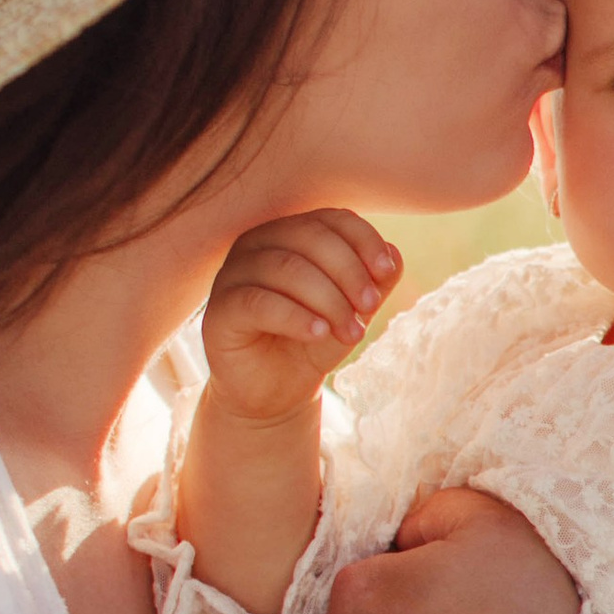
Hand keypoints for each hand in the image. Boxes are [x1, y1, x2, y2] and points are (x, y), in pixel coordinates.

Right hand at [200, 210, 399, 424]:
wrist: (274, 393)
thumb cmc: (310, 343)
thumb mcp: (350, 311)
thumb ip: (372, 283)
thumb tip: (394, 255)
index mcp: (290, 233)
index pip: (330, 219)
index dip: (362, 240)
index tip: (386, 272)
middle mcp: (257, 245)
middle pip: (308, 238)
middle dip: (348, 272)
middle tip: (369, 309)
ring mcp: (233, 275)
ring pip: (285, 267)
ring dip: (328, 300)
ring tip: (351, 332)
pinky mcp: (219, 311)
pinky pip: (258, 302)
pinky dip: (295, 316)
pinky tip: (319, 333)